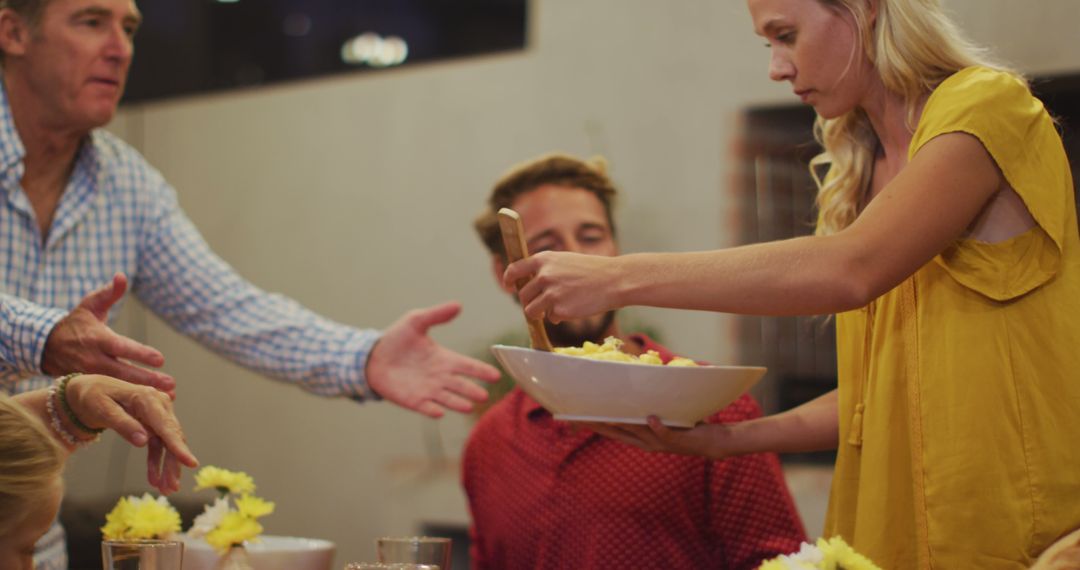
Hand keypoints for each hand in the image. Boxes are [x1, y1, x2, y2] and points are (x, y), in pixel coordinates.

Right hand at [42, 273, 174, 394]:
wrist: (46, 345)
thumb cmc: (76, 322)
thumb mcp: (90, 304)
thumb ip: (109, 293)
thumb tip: (121, 276)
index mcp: (97, 339)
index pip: (121, 347)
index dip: (140, 354)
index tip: (160, 359)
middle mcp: (93, 359)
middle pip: (123, 372)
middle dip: (146, 380)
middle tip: (170, 385)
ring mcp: (89, 376)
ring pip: (118, 387)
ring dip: (141, 394)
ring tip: (166, 400)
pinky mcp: (88, 387)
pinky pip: (110, 396)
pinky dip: (128, 402)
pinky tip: (148, 409)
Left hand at [64, 374, 197, 493]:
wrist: (88, 391)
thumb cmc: (93, 397)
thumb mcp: (102, 409)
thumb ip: (123, 424)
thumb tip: (143, 442)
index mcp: (148, 398)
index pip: (166, 426)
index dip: (179, 447)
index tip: (191, 463)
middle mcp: (159, 404)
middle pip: (171, 438)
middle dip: (173, 464)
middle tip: (172, 488)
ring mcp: (158, 414)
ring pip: (168, 444)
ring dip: (167, 466)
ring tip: (165, 489)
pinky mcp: (153, 423)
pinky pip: (159, 445)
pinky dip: (157, 462)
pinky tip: (154, 479)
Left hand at [366, 302, 499, 417]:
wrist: (372, 356)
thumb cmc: (397, 338)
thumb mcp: (416, 321)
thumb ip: (437, 315)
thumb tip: (458, 305)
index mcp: (445, 359)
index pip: (468, 366)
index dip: (482, 371)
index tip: (496, 375)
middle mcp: (440, 377)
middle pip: (461, 386)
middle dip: (473, 391)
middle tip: (484, 395)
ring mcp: (428, 390)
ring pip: (448, 399)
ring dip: (458, 403)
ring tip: (469, 406)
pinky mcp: (413, 401)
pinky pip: (426, 408)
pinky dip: (433, 410)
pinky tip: (439, 412)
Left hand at [502, 251, 622, 323]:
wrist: (614, 280)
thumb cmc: (592, 270)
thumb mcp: (565, 260)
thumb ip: (546, 269)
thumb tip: (529, 284)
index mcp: (543, 259)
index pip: (514, 270)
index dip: (509, 280)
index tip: (509, 287)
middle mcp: (544, 275)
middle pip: (523, 295)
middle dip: (531, 301)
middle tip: (544, 303)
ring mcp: (551, 293)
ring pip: (531, 310)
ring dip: (540, 312)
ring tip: (557, 307)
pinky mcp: (559, 310)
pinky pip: (551, 318)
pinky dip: (559, 317)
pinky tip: (573, 308)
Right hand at [578, 416, 734, 459]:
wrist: (711, 443)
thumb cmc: (685, 427)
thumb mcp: (663, 419)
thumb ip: (648, 412)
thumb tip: (634, 392)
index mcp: (641, 439)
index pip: (614, 432)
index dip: (597, 426)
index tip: (579, 418)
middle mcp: (647, 443)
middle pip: (619, 434)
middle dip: (601, 426)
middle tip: (583, 418)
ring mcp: (661, 443)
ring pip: (638, 434)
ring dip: (624, 425)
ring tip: (609, 417)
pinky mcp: (676, 439)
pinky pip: (664, 433)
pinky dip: (657, 427)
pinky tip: (649, 418)